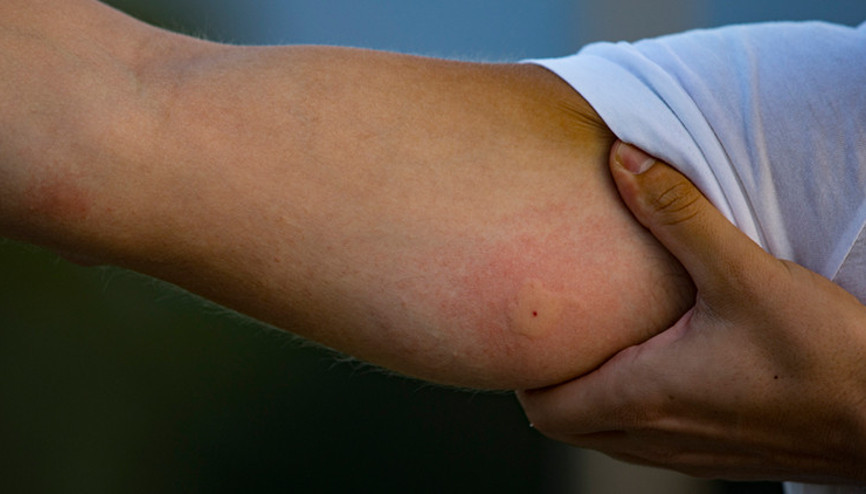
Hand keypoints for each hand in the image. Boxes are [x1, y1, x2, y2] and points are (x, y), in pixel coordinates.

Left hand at [518, 141, 865, 483]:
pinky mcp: (718, 455)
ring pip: (604, 436)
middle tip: (559, 329)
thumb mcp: (746, 275)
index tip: (532, 330)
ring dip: (588, 397)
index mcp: (644, 397)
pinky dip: (629, 411)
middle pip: (565, 426)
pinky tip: (657, 366)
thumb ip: (678, 215)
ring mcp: (687, 454)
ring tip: (601, 343)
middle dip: (551, 382)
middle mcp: (655, 436)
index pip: (545, 410)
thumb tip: (621, 160)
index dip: (524, 374)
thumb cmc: (826, 358)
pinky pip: (645, 442)